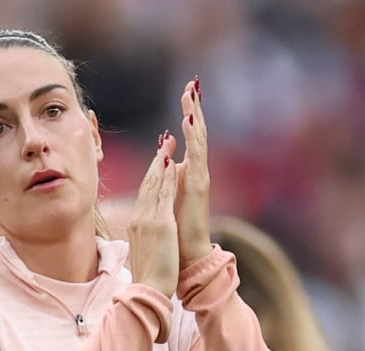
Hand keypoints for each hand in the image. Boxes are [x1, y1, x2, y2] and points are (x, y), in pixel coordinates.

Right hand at [127, 136, 179, 296]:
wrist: (147, 289)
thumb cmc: (149, 276)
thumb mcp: (145, 251)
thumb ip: (145, 237)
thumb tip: (146, 234)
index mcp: (137, 224)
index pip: (145, 193)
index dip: (152, 174)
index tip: (160, 159)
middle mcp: (140, 218)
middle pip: (147, 183)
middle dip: (157, 160)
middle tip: (165, 141)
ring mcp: (148, 220)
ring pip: (154, 184)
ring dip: (162, 161)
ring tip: (169, 143)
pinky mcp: (160, 224)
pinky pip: (163, 195)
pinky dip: (166, 178)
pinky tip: (172, 163)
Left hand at [173, 76, 210, 264]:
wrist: (187, 253)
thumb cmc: (176, 230)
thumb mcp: (167, 197)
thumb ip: (167, 176)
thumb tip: (165, 157)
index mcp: (187, 172)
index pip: (188, 137)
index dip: (188, 115)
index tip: (186, 92)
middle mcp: (196, 171)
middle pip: (196, 133)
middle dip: (194, 108)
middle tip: (193, 83)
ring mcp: (199, 177)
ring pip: (199, 140)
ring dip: (195, 116)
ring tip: (192, 94)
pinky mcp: (200, 186)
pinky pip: (197, 156)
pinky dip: (194, 138)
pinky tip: (190, 121)